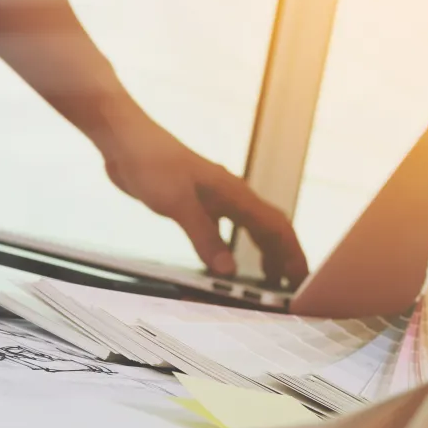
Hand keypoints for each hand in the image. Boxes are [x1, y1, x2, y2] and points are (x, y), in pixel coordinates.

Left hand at [101, 118, 306, 285]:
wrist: (125, 139)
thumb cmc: (151, 161)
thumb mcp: (177, 203)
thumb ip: (204, 236)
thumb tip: (228, 270)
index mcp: (234, 193)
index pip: (276, 226)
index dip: (292, 254)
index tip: (302, 278)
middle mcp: (230, 196)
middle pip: (268, 230)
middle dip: (283, 258)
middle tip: (290, 288)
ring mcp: (213, 200)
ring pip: (249, 229)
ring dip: (262, 254)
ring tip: (268, 281)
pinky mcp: (195, 204)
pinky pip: (224, 231)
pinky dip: (233, 249)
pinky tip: (227, 264)